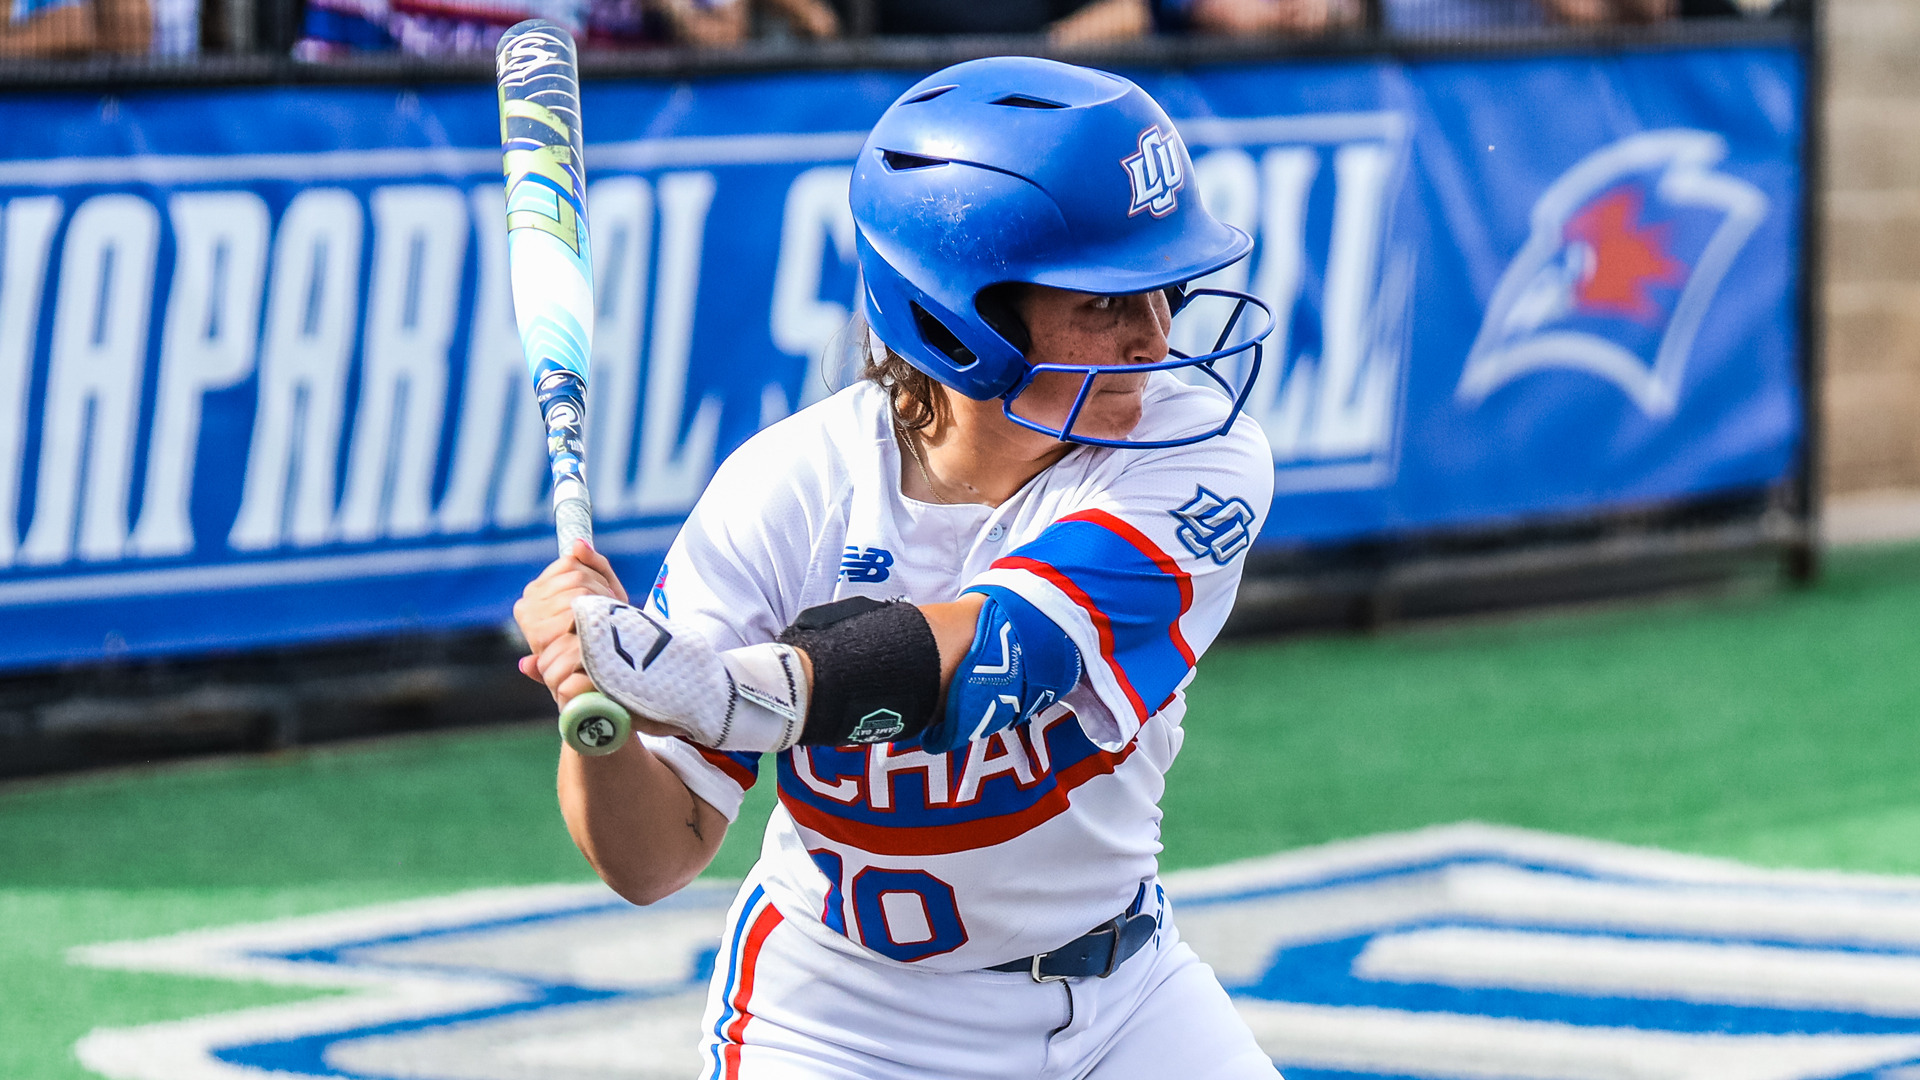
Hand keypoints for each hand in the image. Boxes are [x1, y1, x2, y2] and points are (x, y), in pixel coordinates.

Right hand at [513, 541, 628, 710]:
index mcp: (535, 597)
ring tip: (610, 628)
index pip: (569, 565)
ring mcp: (535, 635)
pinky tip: (601, 641)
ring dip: (602, 612)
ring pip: (578, 599)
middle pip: (576, 581)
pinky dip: (594, 630)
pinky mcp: (547, 659)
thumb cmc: (609, 637)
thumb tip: (576, 545)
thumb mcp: (606, 597)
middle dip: (601, 594)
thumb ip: (594, 567)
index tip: (607, 595)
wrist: (612, 687)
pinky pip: (575, 624)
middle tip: (612, 614)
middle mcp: (528, 613)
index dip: (594, 577)